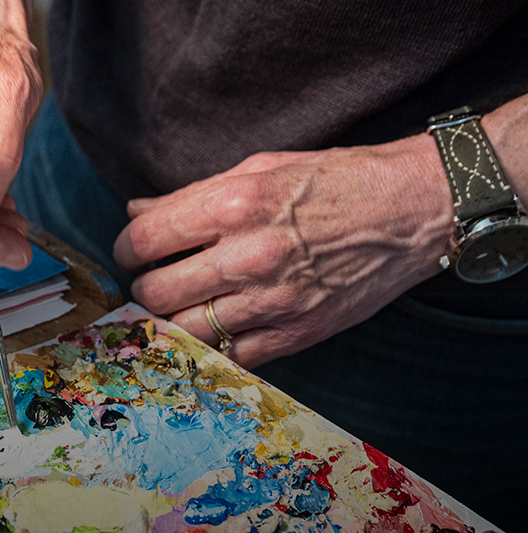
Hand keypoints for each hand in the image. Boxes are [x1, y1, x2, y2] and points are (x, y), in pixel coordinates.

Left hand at [117, 134, 456, 367]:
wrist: (414, 209)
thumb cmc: (336, 181)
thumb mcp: (261, 168)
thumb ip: (193, 195)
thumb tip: (137, 213)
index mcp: (235, 205)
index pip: (146, 240)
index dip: (126, 250)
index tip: (132, 252)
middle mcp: (249, 255)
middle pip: (156, 291)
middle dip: (144, 287)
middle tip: (155, 280)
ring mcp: (273, 300)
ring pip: (185, 330)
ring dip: (172, 321)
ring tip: (181, 305)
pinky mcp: (296, 333)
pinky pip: (230, 356)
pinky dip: (213, 346)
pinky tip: (215, 327)